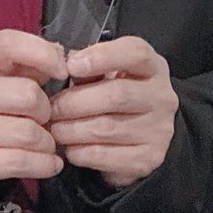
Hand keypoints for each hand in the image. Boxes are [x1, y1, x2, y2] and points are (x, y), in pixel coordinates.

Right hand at [0, 30, 66, 189]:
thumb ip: (25, 62)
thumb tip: (62, 58)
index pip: (8, 44)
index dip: (42, 54)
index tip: (62, 71)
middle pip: (28, 96)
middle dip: (45, 110)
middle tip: (42, 117)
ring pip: (29, 134)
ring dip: (46, 142)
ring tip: (42, 141)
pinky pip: (21, 163)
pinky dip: (44, 165)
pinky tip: (48, 162)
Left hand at [49, 36, 177, 187]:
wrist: (141, 138)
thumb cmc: (116, 97)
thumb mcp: (108, 76)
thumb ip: (88, 69)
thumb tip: (61, 65)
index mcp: (153, 67)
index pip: (135, 53)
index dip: (102, 57)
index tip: (70, 66)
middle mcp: (162, 97)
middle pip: (116, 95)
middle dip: (74, 102)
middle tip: (50, 108)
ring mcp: (159, 130)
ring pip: (106, 128)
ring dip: (71, 129)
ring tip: (53, 129)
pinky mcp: (148, 159)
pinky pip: (104, 155)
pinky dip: (78, 152)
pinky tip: (68, 147)